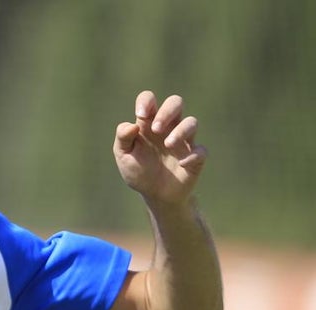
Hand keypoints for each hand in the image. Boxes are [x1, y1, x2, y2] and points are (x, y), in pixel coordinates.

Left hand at [114, 90, 207, 207]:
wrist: (155, 195)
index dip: (146, 100)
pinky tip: (182, 164)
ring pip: (191, 122)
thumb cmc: (138, 171)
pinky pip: (201, 150)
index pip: (149, 100)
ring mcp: (184, 140)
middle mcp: (168, 127)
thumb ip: (123, 139)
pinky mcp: (195, 156)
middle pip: (175, 102)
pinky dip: (193, 155)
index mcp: (148, 124)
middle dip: (167, 111)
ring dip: (181, 131)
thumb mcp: (124, 156)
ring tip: (168, 145)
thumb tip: (132, 125)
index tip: (140, 115)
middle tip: (155, 129)